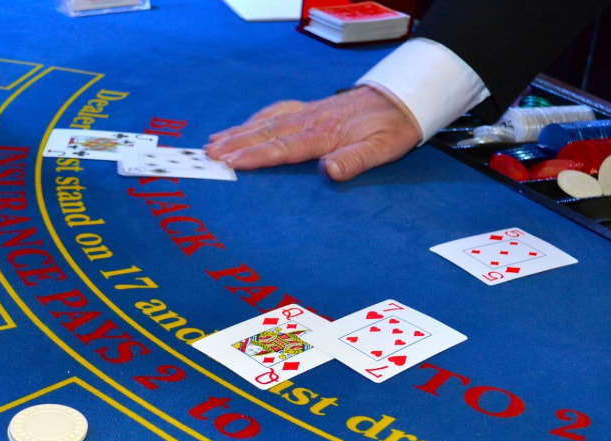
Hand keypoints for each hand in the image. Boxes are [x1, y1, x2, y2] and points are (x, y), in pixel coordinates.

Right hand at [205, 85, 422, 181]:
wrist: (402, 98)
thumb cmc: (392, 128)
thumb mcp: (382, 149)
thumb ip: (354, 161)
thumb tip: (327, 171)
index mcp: (324, 135)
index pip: (282, 148)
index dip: (254, 156)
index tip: (229, 161)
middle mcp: (310, 121)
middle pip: (266, 134)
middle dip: (235, 144)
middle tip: (208, 154)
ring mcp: (308, 113)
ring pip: (266, 122)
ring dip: (239, 133)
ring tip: (213, 142)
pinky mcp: (311, 109)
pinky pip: (276, 113)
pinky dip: (256, 119)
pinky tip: (244, 125)